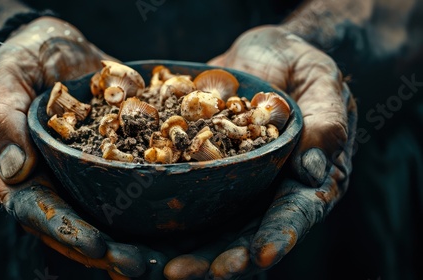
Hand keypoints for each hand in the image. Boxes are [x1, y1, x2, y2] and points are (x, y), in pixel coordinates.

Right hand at [0, 16, 165, 278]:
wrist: (55, 44)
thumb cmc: (22, 56)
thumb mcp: (4, 76)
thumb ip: (2, 120)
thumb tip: (16, 172)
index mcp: (8, 168)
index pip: (32, 209)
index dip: (63, 229)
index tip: (97, 246)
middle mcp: (42, 180)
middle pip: (68, 223)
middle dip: (102, 248)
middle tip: (136, 264)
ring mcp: (73, 175)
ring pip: (96, 215)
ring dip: (125, 240)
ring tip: (156, 259)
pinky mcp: (102, 163)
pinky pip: (120, 190)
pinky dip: (142, 211)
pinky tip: (169, 227)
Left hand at [163, 25, 356, 278]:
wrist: (265, 55)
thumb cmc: (303, 68)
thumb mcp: (324, 84)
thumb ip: (327, 124)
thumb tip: (315, 170)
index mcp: (302, 182)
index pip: (292, 215)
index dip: (278, 236)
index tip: (259, 255)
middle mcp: (264, 194)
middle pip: (241, 236)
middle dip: (214, 259)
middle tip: (181, 272)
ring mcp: (230, 187)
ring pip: (206, 228)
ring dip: (177, 250)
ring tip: (149, 266)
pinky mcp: (200, 171)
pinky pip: (179, 197)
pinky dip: (156, 219)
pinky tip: (126, 233)